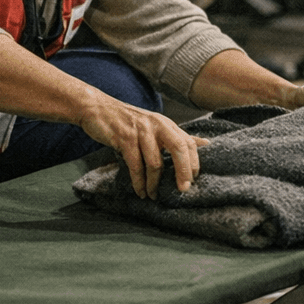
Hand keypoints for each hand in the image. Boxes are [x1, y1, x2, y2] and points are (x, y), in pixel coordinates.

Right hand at [78, 97, 208, 199]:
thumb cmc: (128, 121)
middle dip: (183, 172)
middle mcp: (157, 125)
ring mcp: (141, 131)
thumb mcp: (155, 125)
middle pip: (178, 148)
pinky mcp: (125, 138)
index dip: (193, 162)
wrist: (98, 108)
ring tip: (153, 195)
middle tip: (182, 190)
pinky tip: (140, 191)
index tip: (193, 180)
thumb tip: (205, 143)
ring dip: (155, 183)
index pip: (188, 142)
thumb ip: (177, 136)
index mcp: (166, 124)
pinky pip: (136, 165)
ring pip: (155, 162)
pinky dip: (139, 182)